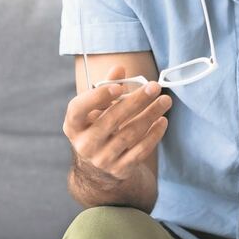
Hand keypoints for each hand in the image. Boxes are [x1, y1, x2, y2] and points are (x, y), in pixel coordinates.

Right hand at [62, 65, 171, 180]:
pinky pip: (140, 151)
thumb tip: (119, 69)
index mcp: (73, 125)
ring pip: (130, 134)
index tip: (119, 87)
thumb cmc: (99, 126)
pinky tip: (163, 121)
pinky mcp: (120, 169)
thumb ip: (107, 86)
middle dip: (136, 101)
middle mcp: (85, 144)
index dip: (98, 97)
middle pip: (111, 120)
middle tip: (155, 87)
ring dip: (150, 115)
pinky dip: (154, 135)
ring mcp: (102, 159)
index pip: (78, 109)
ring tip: (165, 101)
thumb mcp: (97, 108)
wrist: (99, 165)